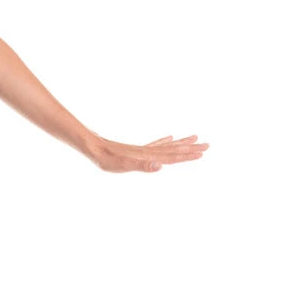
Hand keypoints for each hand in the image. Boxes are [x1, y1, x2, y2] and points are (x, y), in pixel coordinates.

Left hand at [89, 133, 208, 173]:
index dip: (188, 155)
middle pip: (174, 149)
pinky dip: (165, 141)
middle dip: (191, 148)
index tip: (203, 152)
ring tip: (194, 136)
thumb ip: (143, 166)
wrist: (95, 148)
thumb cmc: (108, 160)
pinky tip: (169, 137)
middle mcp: (150, 151)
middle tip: (208, 145)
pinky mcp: (137, 150)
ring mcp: (144, 150)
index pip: (173, 156)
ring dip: (182, 142)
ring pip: (168, 145)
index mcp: (149, 156)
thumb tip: (160, 165)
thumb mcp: (125, 166)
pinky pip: (156, 144)